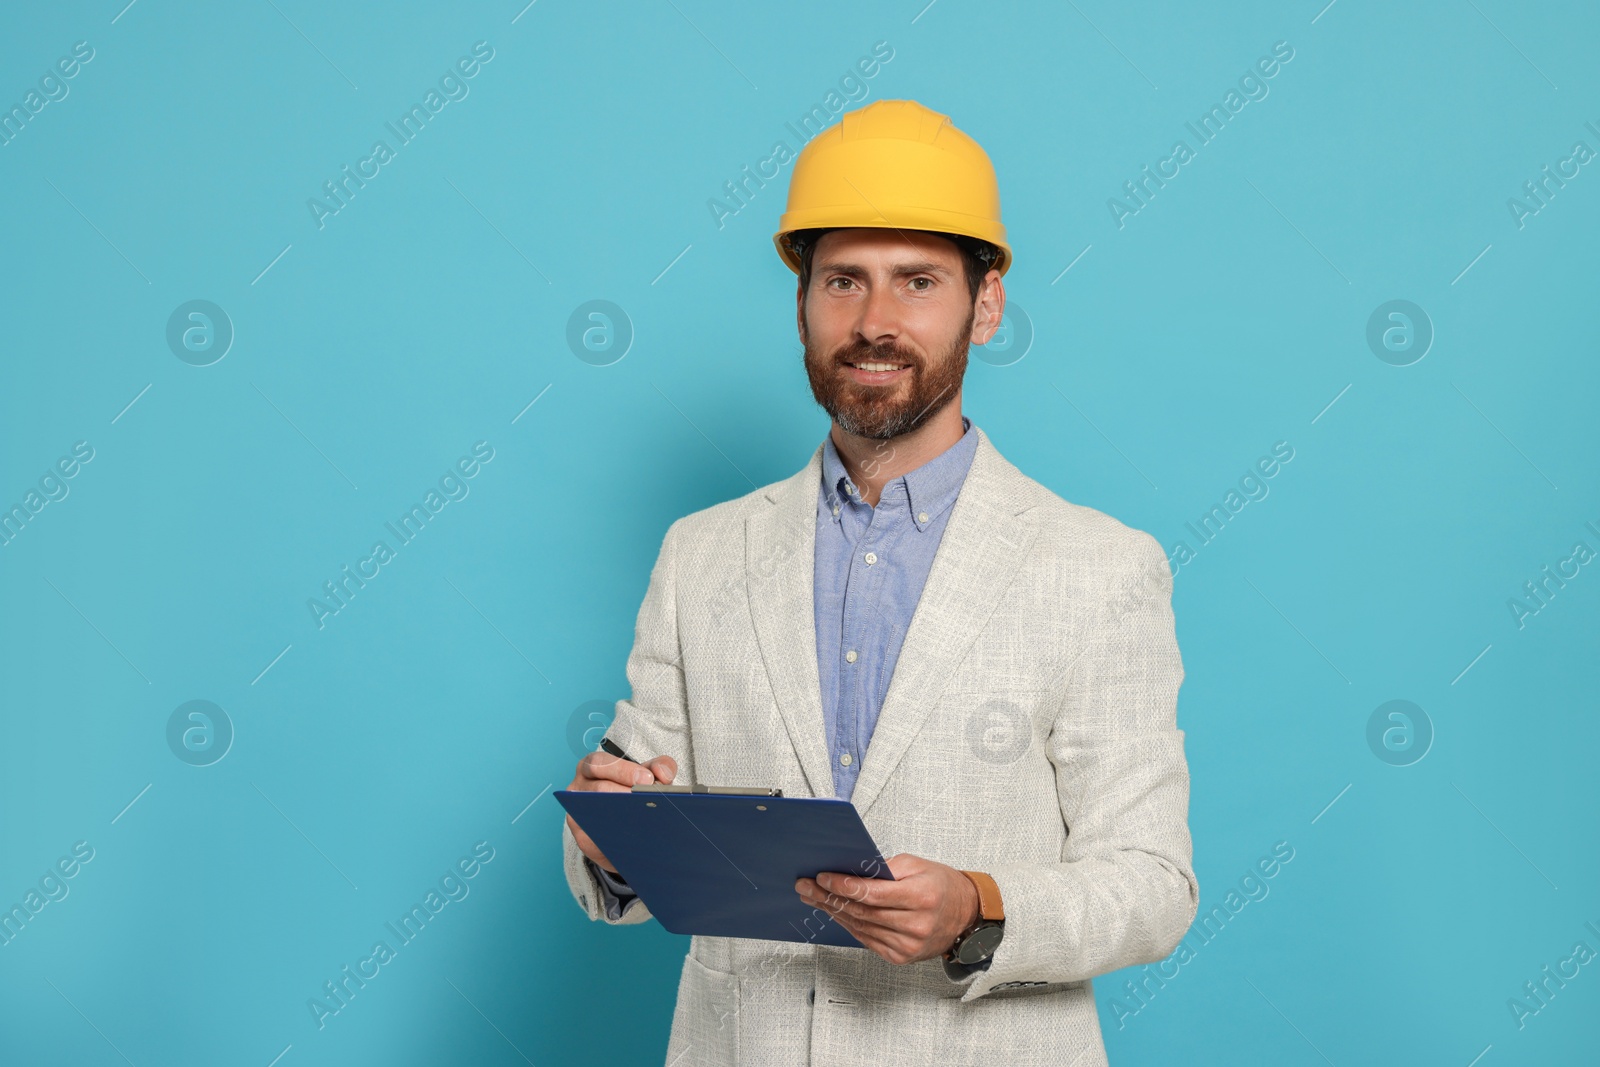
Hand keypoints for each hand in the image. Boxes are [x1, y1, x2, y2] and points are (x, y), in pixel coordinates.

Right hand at [564, 749, 676, 873]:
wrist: (621, 826)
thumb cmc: (629, 792)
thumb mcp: (645, 775)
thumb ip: (659, 768)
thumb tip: (663, 774)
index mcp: (592, 767)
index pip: (600, 763)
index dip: (623, 770)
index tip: (647, 778)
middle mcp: (579, 788)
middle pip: (597, 789)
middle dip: (624, 792)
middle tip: (647, 798)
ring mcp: (577, 813)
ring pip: (595, 814)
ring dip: (621, 815)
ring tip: (645, 816)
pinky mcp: (582, 837)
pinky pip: (597, 837)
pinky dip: (617, 836)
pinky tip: (637, 835)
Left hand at [794, 853, 979, 964]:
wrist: (965, 915)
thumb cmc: (942, 886)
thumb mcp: (917, 865)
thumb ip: (885, 868)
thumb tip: (851, 870)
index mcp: (921, 897)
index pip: (872, 893)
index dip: (843, 886)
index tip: (822, 877)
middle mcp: (915, 925)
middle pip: (862, 912)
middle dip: (829, 897)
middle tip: (807, 887)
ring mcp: (908, 945)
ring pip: (861, 927)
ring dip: (834, 912)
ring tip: (814, 898)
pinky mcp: (901, 957)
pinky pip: (867, 940)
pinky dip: (849, 925)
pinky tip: (835, 913)